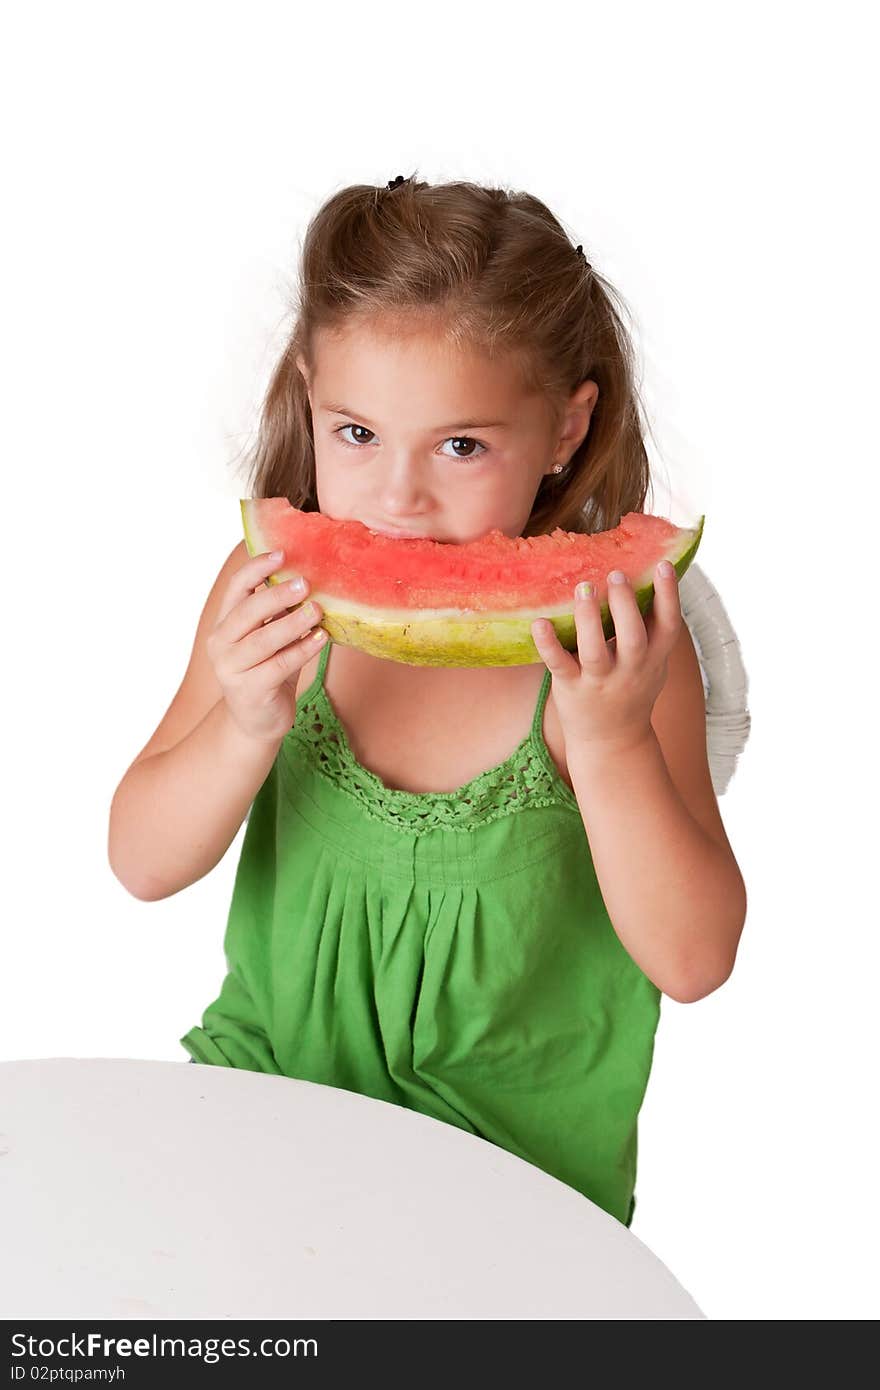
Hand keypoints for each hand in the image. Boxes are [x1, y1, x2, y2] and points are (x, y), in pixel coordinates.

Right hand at [206, 549, 327, 743]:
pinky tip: (321, 639)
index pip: (236, 588)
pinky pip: (279, 665)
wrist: (257, 721)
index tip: (282, 553)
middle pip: (248, 611)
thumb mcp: (269, 637)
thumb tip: (309, 576)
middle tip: (305, 583)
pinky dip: (302, 650)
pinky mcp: (250, 690)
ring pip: (264, 639)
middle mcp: (221, 643)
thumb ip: (278, 612)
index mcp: (225, 623)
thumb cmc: (268, 671)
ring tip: (318, 610)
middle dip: (277, 594)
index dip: (257, 568)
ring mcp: (232, 669)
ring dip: (293, 622)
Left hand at [530, 563, 682, 752]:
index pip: (669, 625)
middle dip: (625, 605)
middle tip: (615, 574)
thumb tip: (651, 577)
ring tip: (583, 587)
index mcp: (654, 659)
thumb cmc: (631, 690)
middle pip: (633, 636)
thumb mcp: (653, 663)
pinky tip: (539, 622)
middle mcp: (630, 671)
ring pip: (595, 650)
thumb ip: (652, 629)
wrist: (612, 742)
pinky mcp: (571, 688)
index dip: (669, 594)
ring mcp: (599, 682)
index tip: (662, 564)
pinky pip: (559, 665)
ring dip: (589, 618)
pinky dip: (548, 644)